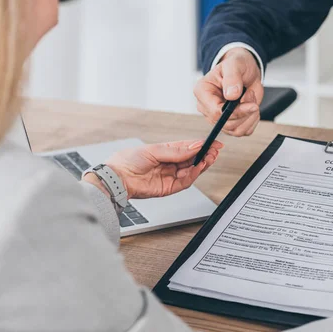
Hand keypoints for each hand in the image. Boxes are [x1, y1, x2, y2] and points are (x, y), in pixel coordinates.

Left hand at [86, 140, 222, 199]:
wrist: (118, 178)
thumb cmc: (128, 160)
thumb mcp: (154, 150)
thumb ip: (176, 151)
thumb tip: (194, 146)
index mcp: (166, 152)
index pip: (189, 148)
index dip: (202, 146)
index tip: (214, 143)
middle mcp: (170, 164)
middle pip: (193, 159)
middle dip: (205, 155)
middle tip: (215, 151)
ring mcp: (171, 176)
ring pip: (192, 170)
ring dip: (202, 164)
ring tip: (209, 158)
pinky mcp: (169, 188)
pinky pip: (186, 181)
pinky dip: (194, 174)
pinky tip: (198, 167)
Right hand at [194, 48, 263, 136]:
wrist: (245, 71)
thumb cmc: (236, 65)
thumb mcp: (234, 64)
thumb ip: (232, 78)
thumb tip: (231, 95)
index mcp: (202, 92)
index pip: (215, 113)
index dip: (235, 112)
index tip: (252, 105)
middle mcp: (208, 108)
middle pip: (226, 124)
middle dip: (245, 112)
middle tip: (251, 95)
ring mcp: (218, 118)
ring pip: (236, 130)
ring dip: (250, 116)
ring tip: (251, 98)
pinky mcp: (231, 123)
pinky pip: (244, 131)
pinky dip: (253, 120)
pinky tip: (252, 106)